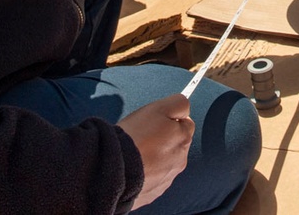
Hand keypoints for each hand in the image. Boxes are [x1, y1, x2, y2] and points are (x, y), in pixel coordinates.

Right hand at [117, 94, 193, 208]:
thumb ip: (178, 104)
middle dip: (162, 139)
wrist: (113, 170)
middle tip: (142, 136)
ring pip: (162, 162)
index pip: (185, 123)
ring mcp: (165, 180)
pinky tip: (131, 168)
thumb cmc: (135, 137)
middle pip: (174, 144)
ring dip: (152, 157)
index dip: (169, 119)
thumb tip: (185, 110)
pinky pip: (150, 178)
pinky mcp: (151, 193)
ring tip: (133, 154)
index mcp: (184, 140)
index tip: (154, 121)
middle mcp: (179, 162)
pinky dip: (143, 173)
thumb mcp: (159, 109)